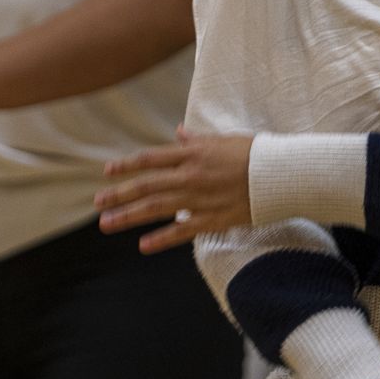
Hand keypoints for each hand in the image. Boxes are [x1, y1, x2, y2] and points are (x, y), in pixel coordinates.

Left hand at [95, 127, 252, 252]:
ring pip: (156, 208)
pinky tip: (143, 245)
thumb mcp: (223, 140)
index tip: (107, 172)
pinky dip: (162, 238)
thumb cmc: (255, 153)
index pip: (150, 159)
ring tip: (107, 223)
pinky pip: (182, 230)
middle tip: (97, 202)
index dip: (127, 166)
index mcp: (192, 154)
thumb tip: (179, 133)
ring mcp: (199, 198)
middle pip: (146, 185)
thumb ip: (196, 140)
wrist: (281, 174)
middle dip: (119, 194)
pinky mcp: (213, 218)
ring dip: (129, 216)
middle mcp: (190, 175)